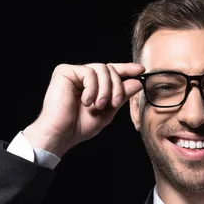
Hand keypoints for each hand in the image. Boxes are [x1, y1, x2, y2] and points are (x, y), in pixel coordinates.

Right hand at [23, 62, 144, 156]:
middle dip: (117, 86)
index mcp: (92, 84)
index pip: (111, 72)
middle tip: (114, 103)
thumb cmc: (80, 126)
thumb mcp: (108, 111)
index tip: (141, 70)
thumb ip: (121, 96)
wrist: (62, 134)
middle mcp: (82, 76)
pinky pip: (89, 72)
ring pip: (102, 69)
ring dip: (105, 89)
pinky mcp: (64, 71)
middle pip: (109, 69)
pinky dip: (92, 89)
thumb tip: (137, 82)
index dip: (126, 69)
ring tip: (98, 105)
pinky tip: (86, 101)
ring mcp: (73, 72)